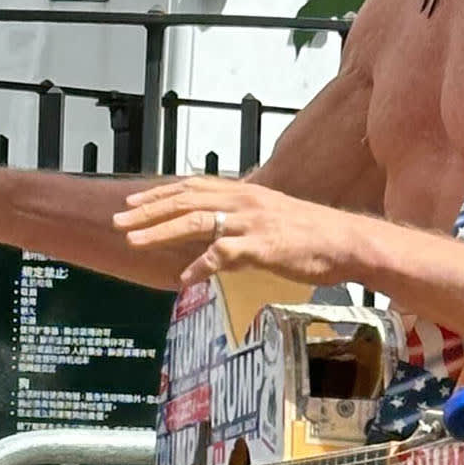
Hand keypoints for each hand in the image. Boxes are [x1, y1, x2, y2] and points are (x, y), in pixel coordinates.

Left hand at [115, 177, 362, 287]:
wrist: (345, 241)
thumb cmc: (311, 234)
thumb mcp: (270, 218)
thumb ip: (240, 222)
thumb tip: (216, 236)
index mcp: (244, 192)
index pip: (192, 186)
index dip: (159, 194)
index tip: (132, 202)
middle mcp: (243, 200)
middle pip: (185, 200)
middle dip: (147, 211)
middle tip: (118, 221)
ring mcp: (251, 222)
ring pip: (196, 221)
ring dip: (160, 231)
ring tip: (135, 242)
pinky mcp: (262, 246)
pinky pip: (223, 254)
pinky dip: (200, 266)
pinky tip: (184, 278)